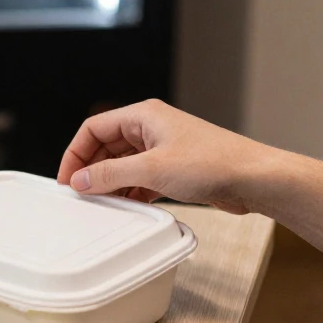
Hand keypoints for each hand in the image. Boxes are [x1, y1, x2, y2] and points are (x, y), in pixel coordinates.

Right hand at [57, 100, 271, 213]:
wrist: (254, 178)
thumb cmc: (213, 163)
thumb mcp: (152, 169)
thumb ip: (110, 174)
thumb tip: (80, 181)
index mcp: (143, 116)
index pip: (94, 128)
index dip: (75, 153)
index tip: (67, 180)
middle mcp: (151, 128)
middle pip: (106, 146)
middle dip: (91, 170)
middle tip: (80, 195)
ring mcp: (164, 148)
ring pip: (123, 164)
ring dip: (111, 183)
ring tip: (101, 204)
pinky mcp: (175, 169)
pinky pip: (141, 178)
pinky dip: (130, 191)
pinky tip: (126, 207)